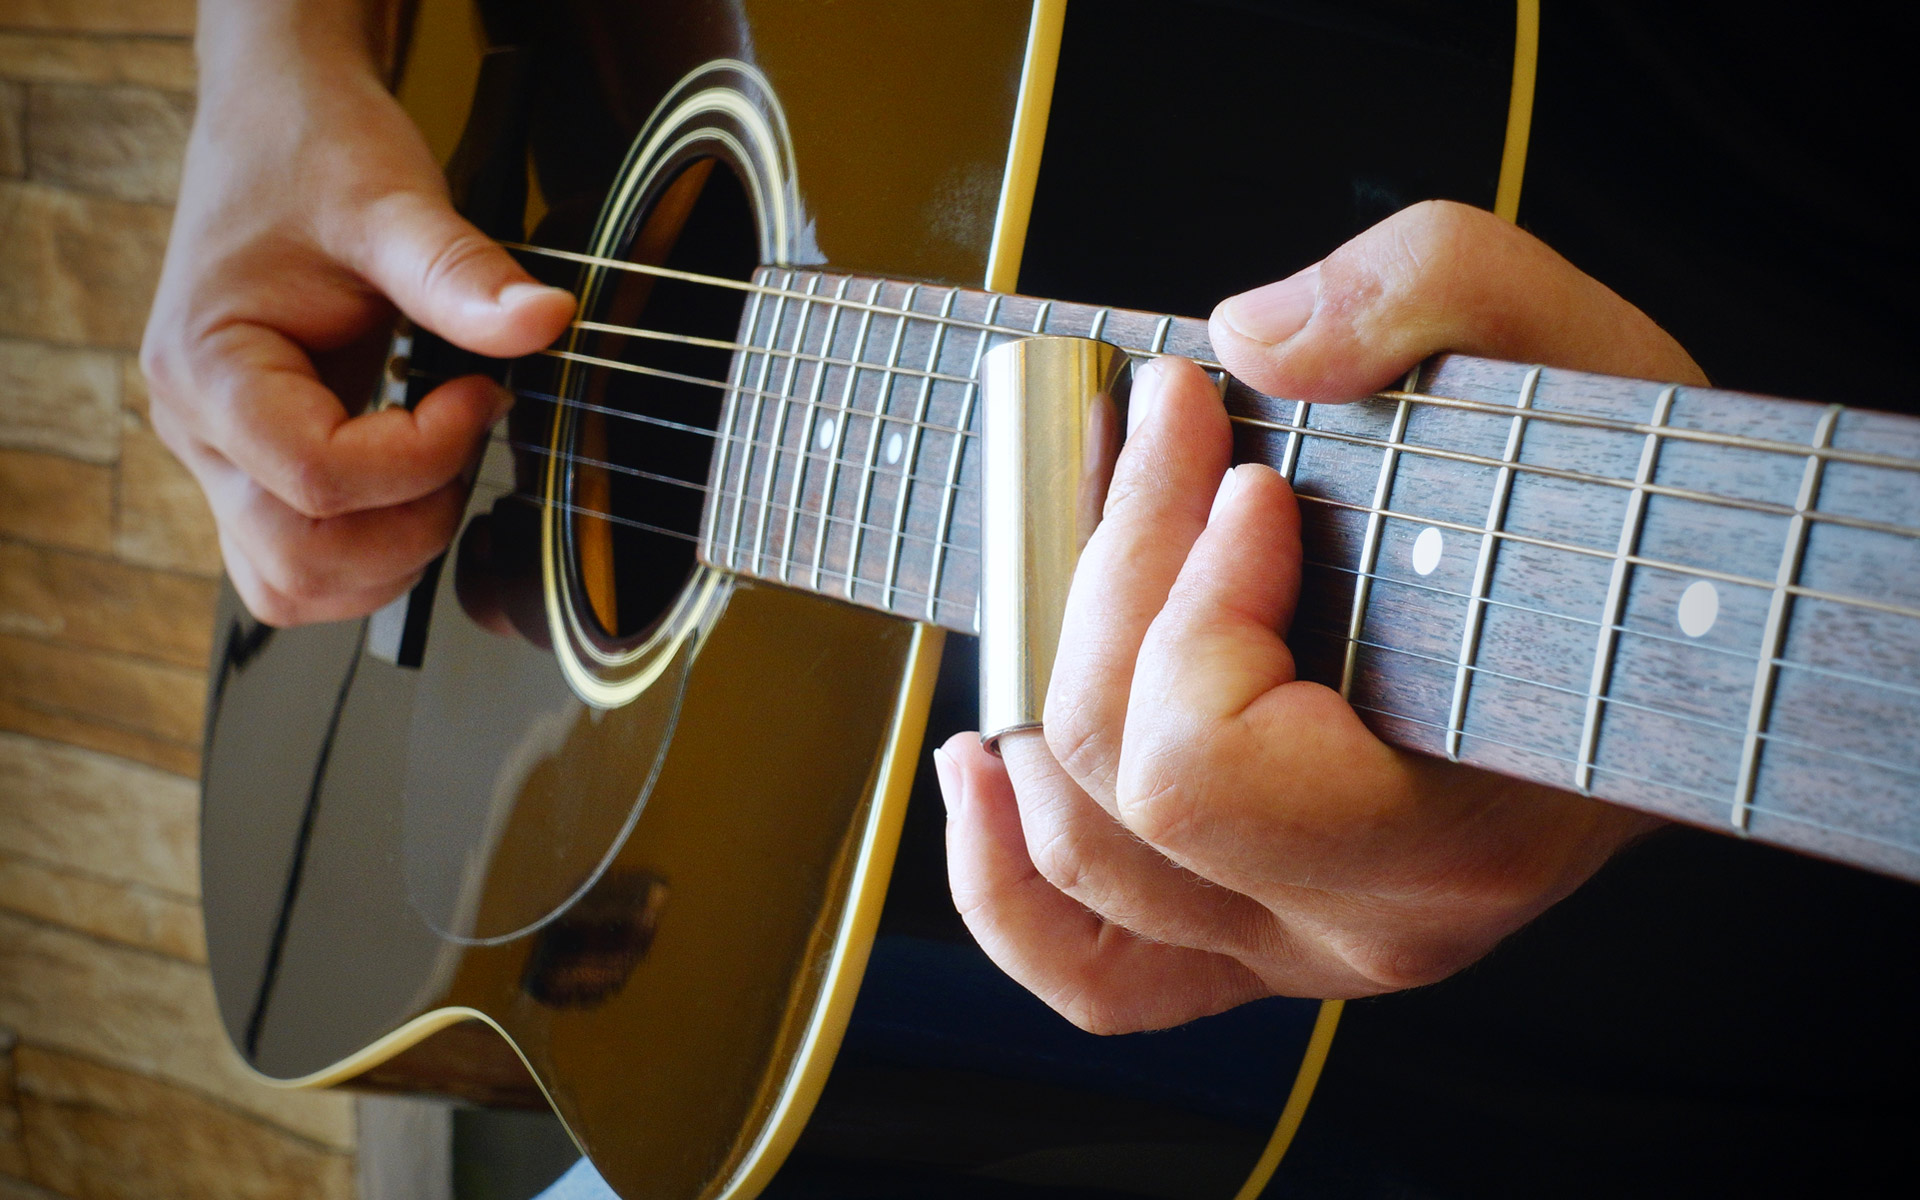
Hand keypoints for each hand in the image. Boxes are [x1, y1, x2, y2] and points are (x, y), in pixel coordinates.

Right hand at [140, 4, 573, 624]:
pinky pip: (296, 560)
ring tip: (440, 462)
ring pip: (290, 583)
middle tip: (466, 437)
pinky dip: (368, 552)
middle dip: (410, 524)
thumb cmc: (315, 156)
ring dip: (390, 556)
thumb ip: (463, 274)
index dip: (419, 459)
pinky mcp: (252, 466)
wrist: (278, 124)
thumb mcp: (395, 202)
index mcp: (208, 367)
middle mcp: (196, 428)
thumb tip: (545, 322)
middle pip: (297, 558)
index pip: (313, 480)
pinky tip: (415, 482)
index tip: (478, 394)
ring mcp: (219, 456)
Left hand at [937, 201, 1708, 1032]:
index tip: (1252, 478)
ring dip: (1035, 693)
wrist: (1649, 636)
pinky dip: (1001, 882)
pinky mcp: (1251, 941)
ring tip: (1055, 558)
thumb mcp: (1573, 357)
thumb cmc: (1617, 521)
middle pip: (1120, 786)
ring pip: (1079, 860)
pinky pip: (1088, 969)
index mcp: (1457, 828)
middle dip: (1110, 583)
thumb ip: (1430, 293)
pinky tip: (979, 764)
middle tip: (1160, 440)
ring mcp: (1298, 944)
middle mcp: (1368, 922)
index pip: (1207, 761)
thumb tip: (1248, 340)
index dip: (1187, 602)